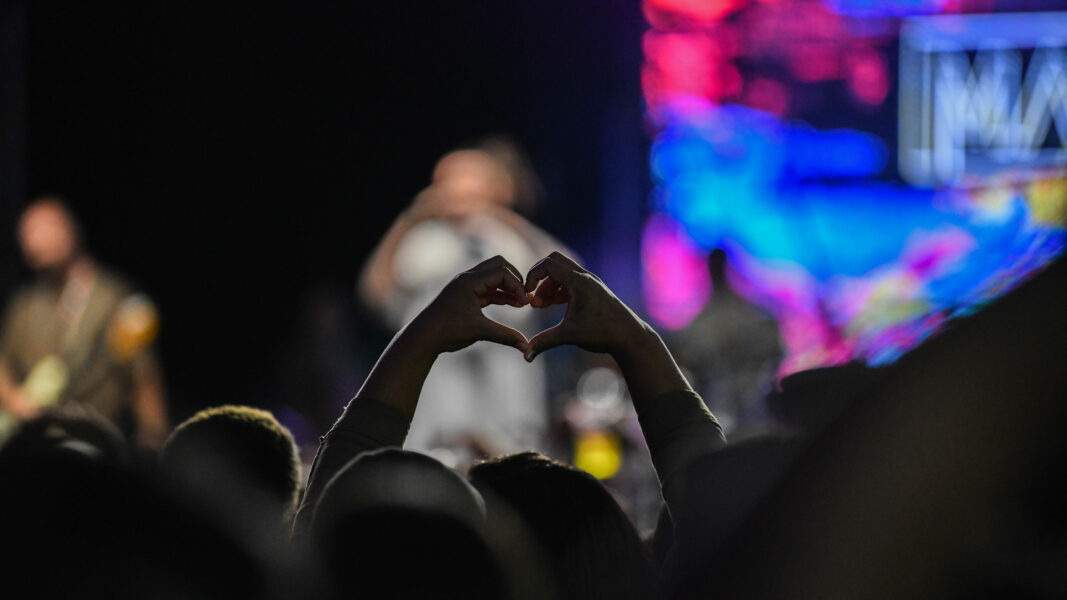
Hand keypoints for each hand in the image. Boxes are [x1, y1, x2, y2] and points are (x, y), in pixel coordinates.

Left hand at [411, 255, 530, 353]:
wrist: (423, 338)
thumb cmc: (447, 331)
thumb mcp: (479, 331)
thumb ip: (505, 336)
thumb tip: (527, 348)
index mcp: (470, 281)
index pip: (502, 272)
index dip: (517, 286)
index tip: (526, 303)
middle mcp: (468, 278)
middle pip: (498, 265)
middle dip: (514, 279)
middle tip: (525, 295)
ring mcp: (466, 286)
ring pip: (494, 277)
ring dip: (508, 287)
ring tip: (522, 303)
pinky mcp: (466, 295)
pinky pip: (488, 289)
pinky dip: (501, 294)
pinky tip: (512, 305)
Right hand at [523, 252, 646, 361]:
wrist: (630, 337)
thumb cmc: (602, 333)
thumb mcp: (569, 335)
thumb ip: (544, 342)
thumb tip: (525, 356)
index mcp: (579, 282)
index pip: (548, 265)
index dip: (532, 276)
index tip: (527, 295)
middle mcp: (585, 277)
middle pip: (554, 261)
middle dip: (539, 277)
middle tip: (532, 296)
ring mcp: (590, 282)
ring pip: (562, 272)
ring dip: (548, 285)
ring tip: (540, 305)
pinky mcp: (593, 289)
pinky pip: (570, 280)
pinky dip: (558, 289)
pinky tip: (552, 305)